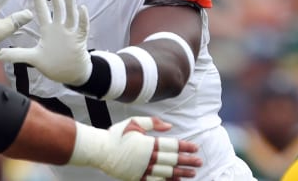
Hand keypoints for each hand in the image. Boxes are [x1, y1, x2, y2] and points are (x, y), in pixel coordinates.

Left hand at [0, 0, 91, 84]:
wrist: (70, 74)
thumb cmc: (53, 63)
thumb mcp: (33, 58)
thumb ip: (17, 54)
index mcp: (48, 30)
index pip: (41, 10)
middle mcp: (59, 28)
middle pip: (57, 8)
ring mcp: (70, 33)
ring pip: (70, 15)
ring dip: (70, 4)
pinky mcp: (79, 41)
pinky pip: (82, 28)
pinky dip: (83, 19)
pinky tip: (83, 8)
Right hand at [71, 116, 201, 180]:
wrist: (98, 150)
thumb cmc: (115, 135)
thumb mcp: (133, 123)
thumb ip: (152, 123)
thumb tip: (169, 126)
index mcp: (147, 143)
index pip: (171, 145)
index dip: (185, 147)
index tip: (195, 148)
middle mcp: (147, 157)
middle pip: (172, 160)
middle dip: (187, 161)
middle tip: (199, 162)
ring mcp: (142, 169)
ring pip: (166, 172)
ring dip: (181, 173)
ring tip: (192, 174)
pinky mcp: (137, 177)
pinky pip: (155, 180)